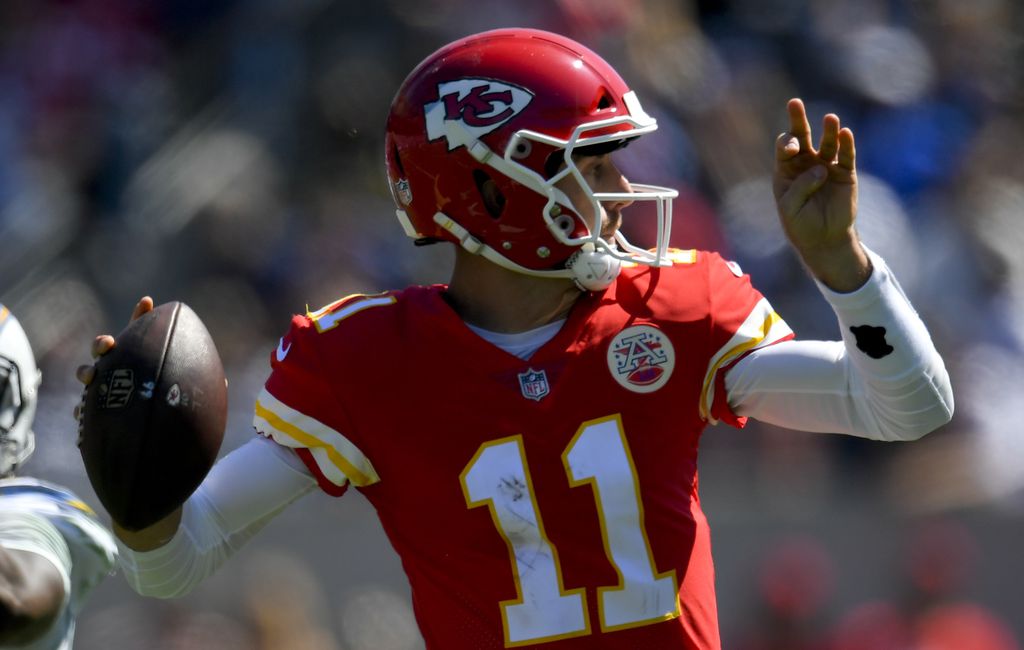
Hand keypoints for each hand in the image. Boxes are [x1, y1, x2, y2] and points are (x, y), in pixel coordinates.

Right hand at [74, 296, 181, 549]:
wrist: (165, 486)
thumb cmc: (181, 445)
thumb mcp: (197, 419)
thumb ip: (206, 398)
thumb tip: (224, 382)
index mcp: (150, 374)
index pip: (145, 340)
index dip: (143, 319)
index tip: (148, 301)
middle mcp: (126, 385)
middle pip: (109, 356)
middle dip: (104, 343)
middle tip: (109, 343)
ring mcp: (108, 406)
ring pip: (90, 382)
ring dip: (87, 372)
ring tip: (91, 374)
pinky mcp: (96, 430)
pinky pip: (84, 418)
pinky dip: (83, 412)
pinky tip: (83, 412)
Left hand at [773, 98, 869, 291]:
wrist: (823, 239)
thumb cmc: (800, 224)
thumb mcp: (790, 208)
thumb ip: (800, 188)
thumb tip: (821, 170)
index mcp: (786, 169)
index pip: (785, 147)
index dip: (787, 144)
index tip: (792, 149)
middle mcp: (806, 163)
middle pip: (802, 136)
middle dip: (798, 119)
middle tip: (794, 103)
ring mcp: (827, 166)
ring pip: (827, 143)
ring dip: (828, 130)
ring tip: (830, 118)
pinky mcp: (845, 173)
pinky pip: (846, 156)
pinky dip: (847, 144)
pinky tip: (845, 133)